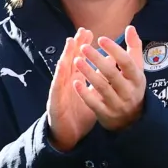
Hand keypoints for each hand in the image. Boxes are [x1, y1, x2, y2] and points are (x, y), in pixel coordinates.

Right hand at [44, 32, 98, 150]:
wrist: (69, 135)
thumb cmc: (80, 115)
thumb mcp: (93, 95)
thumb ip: (100, 80)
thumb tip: (112, 65)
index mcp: (77, 80)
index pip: (81, 60)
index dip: (84, 47)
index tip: (90, 33)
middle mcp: (67, 83)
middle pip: (71, 60)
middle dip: (76, 45)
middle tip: (81, 31)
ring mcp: (60, 92)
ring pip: (63, 71)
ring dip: (66, 56)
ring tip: (70, 43)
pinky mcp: (55, 102)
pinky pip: (58, 88)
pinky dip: (60, 76)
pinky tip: (63, 66)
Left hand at [76, 26, 148, 131]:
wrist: (133, 120)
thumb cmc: (132, 87)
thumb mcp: (137, 69)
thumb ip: (134, 48)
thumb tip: (130, 27)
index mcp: (136, 78)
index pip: (126, 62)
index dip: (114, 50)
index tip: (101, 39)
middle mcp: (128, 92)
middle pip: (112, 74)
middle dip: (98, 60)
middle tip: (83, 47)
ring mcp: (117, 104)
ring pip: (102, 87)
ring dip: (88, 73)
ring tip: (76, 60)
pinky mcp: (106, 114)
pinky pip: (94, 103)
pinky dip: (84, 93)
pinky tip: (75, 82)